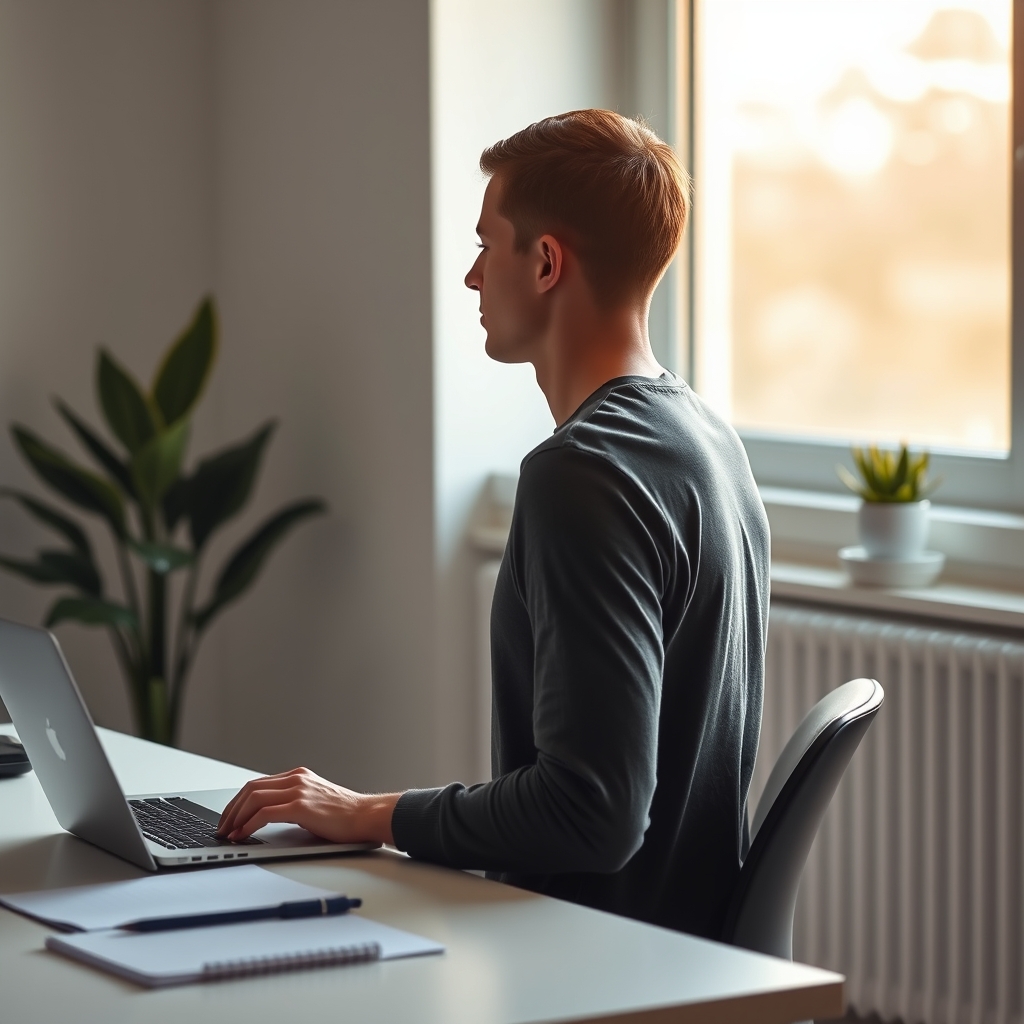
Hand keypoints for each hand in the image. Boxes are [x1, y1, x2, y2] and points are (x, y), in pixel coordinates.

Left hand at [216, 766, 399, 845]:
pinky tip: (242, 835)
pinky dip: (248, 825)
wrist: (366, 816)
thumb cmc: (345, 815)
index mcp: (298, 776)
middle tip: (222, 827)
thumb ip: (294, 802)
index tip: (230, 818)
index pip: (258, 784)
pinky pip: (264, 814)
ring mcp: (299, 790)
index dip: (238, 802)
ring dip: (236, 817)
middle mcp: (296, 779)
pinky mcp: (301, 806)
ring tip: (228, 833)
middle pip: (250, 788)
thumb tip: (267, 817)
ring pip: (253, 798)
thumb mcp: (315, 801)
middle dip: (231, 809)